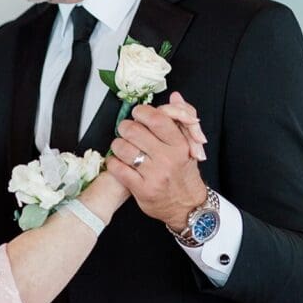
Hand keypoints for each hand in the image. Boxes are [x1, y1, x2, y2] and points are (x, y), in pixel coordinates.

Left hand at [106, 92, 207, 228]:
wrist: (187, 206)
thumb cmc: (184, 173)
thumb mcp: (188, 144)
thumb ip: (181, 118)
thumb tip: (175, 96)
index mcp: (179, 144)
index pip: (156, 119)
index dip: (141, 112)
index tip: (138, 114)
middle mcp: (167, 159)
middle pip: (134, 131)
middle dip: (125, 127)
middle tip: (126, 130)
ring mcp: (154, 175)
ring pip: (123, 148)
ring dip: (118, 145)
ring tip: (122, 147)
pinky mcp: (142, 190)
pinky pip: (118, 169)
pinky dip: (113, 163)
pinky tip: (118, 162)